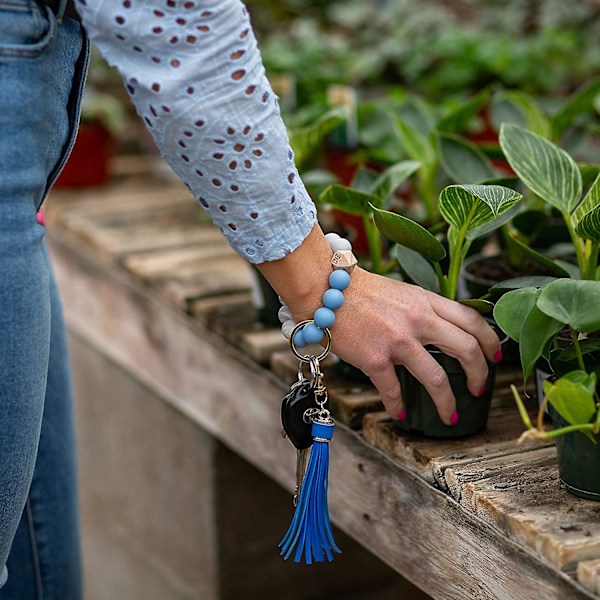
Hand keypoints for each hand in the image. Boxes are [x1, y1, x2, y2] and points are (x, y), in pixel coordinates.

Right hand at [256, 225, 500, 424]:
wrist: (325, 289)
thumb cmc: (360, 291)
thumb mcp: (402, 293)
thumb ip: (424, 309)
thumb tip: (442, 332)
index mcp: (426, 301)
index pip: (472, 320)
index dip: (490, 341)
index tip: (496, 357)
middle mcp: (418, 319)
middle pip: (466, 349)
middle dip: (480, 374)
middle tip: (480, 389)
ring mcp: (398, 340)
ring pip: (437, 378)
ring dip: (447, 402)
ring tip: (449, 416)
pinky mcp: (375, 358)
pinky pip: (393, 390)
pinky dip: (398, 406)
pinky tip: (400, 414)